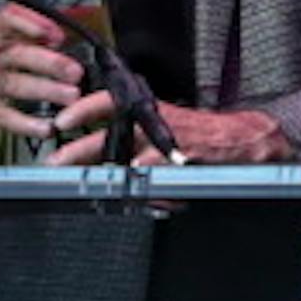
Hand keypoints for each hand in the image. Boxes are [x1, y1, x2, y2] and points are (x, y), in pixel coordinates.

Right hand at [0, 4, 103, 162]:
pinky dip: (29, 123)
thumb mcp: (13, 51)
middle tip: (76, 72)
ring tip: (72, 96)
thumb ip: (37, 40)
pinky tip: (48, 127)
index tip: (60, 37)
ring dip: (46, 90)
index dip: (33, 24)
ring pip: (13, 84)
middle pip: (16, 53)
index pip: (7, 18)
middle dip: (50, 62)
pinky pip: (6, 116)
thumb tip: (64, 35)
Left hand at [43, 99, 291, 166]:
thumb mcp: (167, 125)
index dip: (83, 109)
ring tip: (91, 187)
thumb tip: (111, 155)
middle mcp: (154, 123)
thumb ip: (139, 138)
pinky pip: (157, 178)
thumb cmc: (203, 133)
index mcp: (148, 112)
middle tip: (56, 162)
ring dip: (108, 175)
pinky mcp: (184, 160)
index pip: (109, 102)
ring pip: (128, 159)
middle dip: (79, 150)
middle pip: (109, 134)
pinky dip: (146, 190)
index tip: (61, 120)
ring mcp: (168, 142)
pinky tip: (139, 197)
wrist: (244, 137)